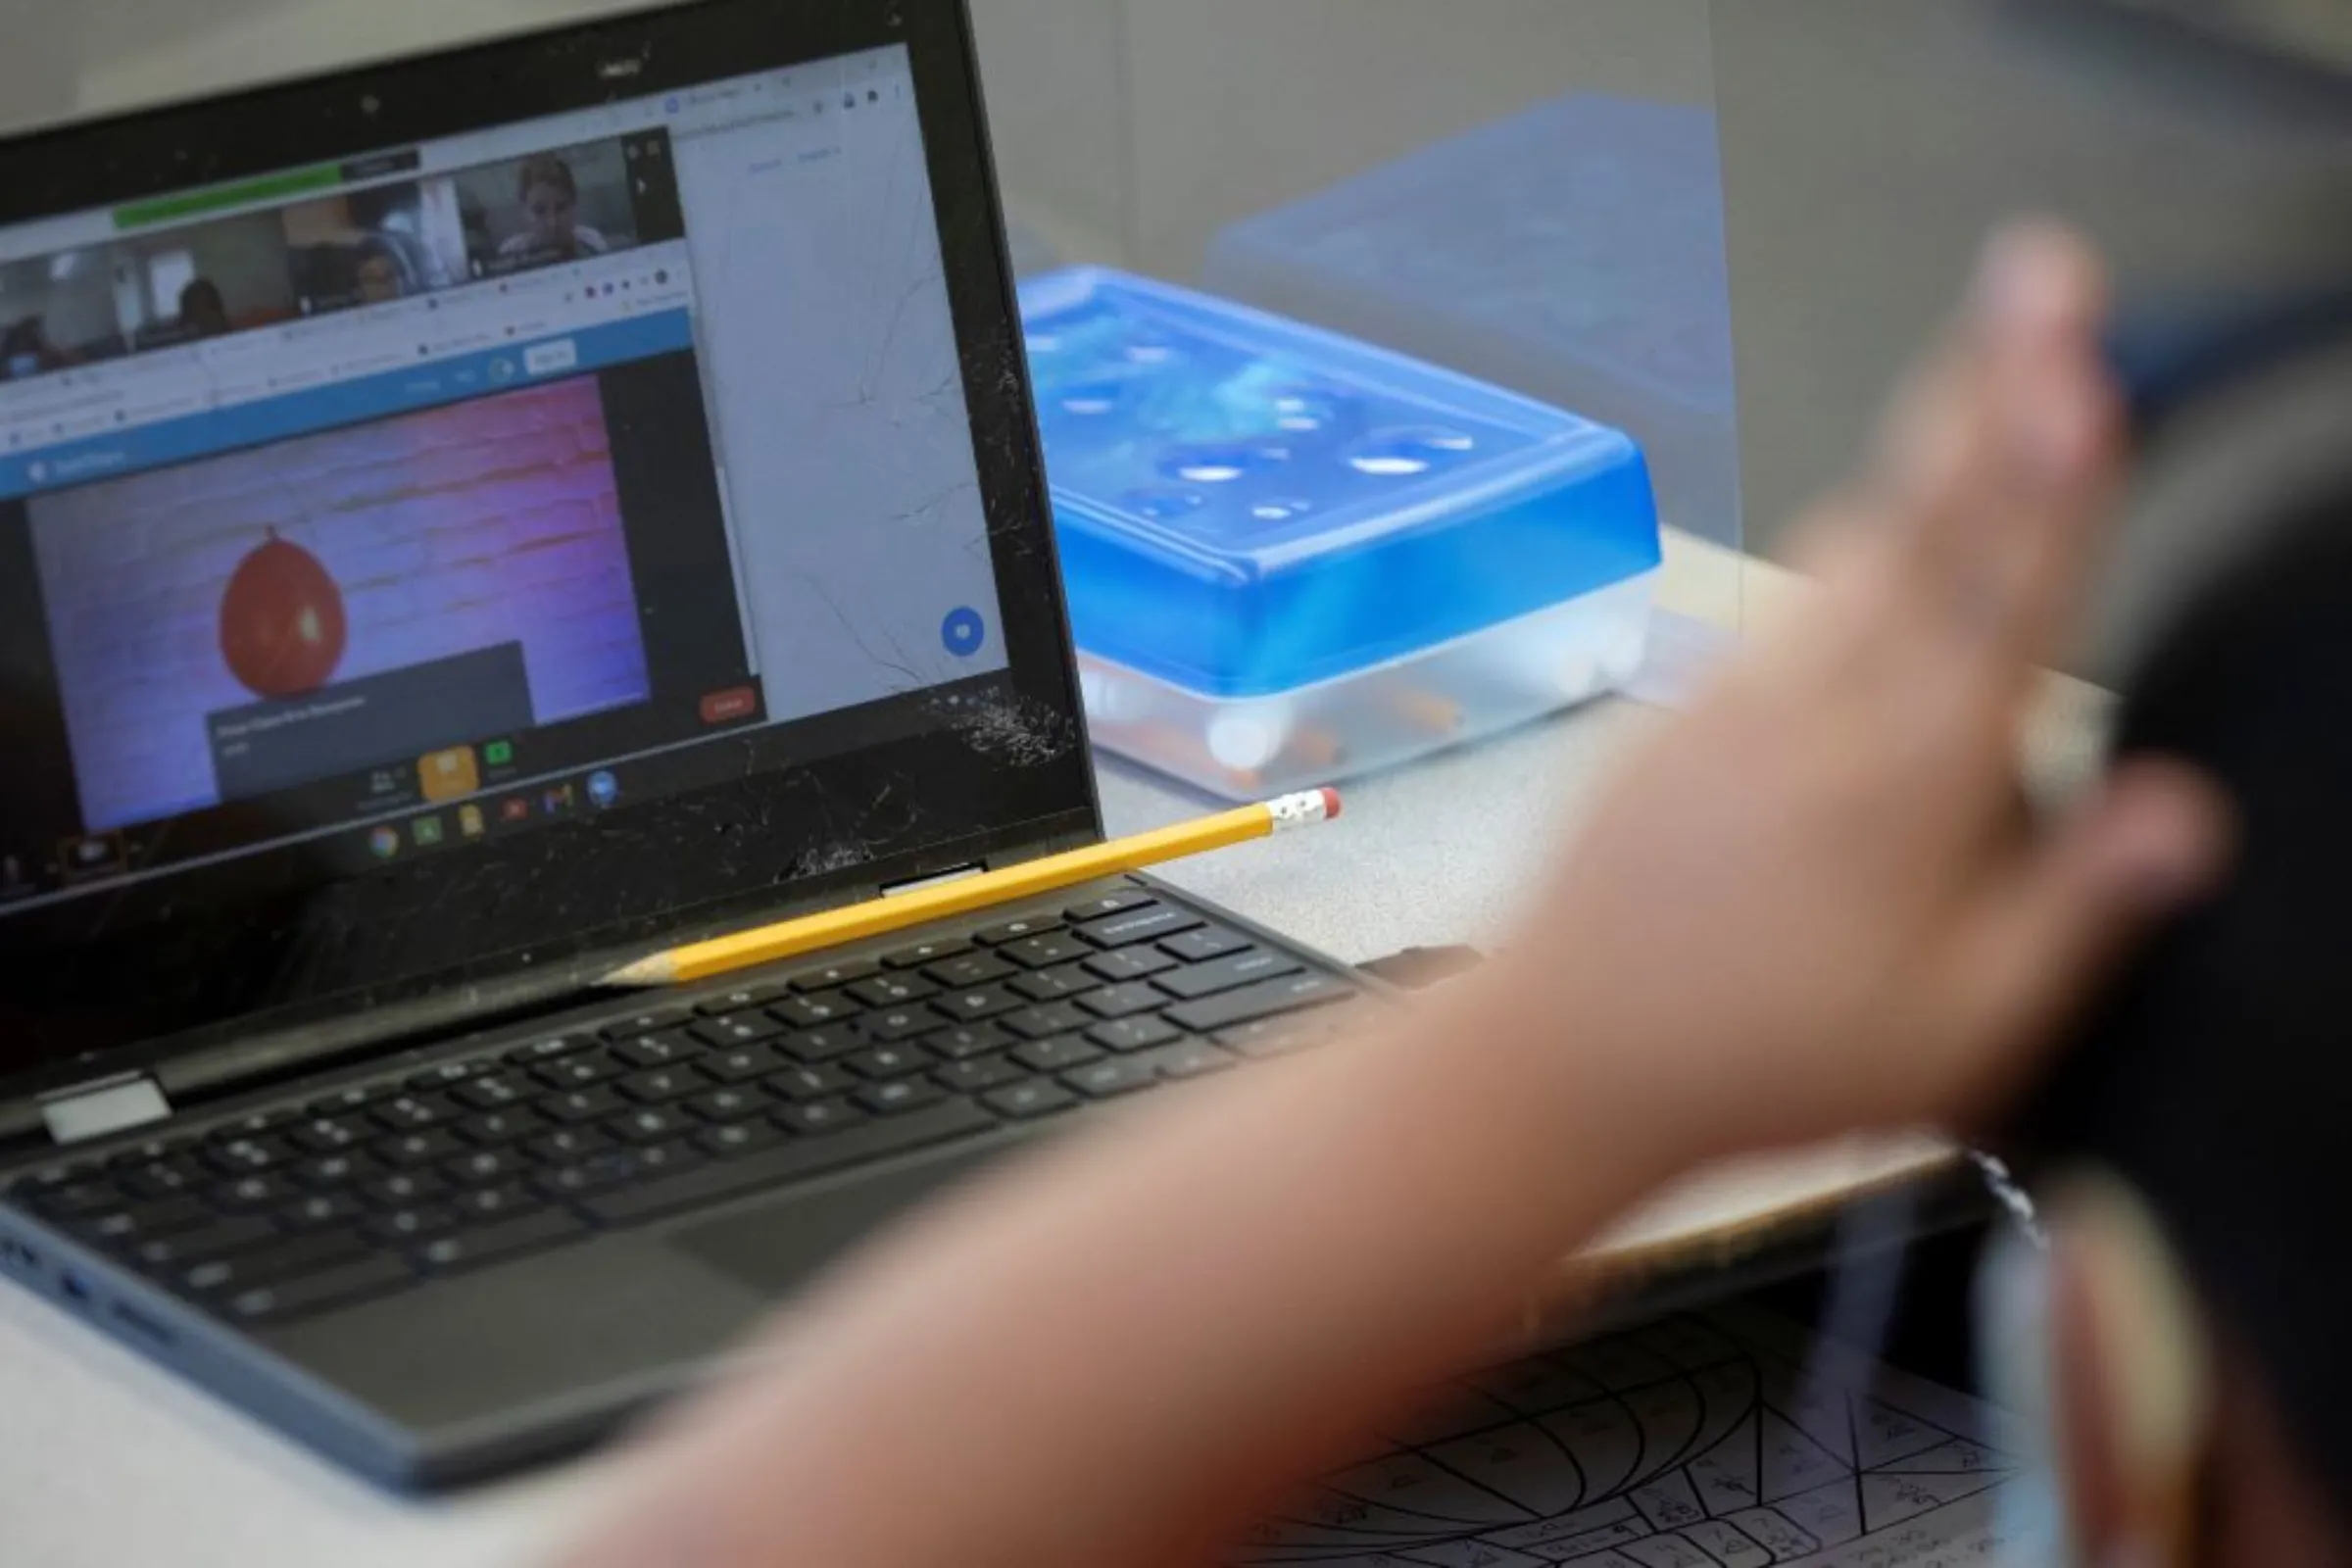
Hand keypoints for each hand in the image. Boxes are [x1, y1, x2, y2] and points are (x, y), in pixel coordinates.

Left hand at [1505, 224, 2232, 1164]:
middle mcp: (1817, 709)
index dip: (2050, 480)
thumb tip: (2186, 807)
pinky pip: (1795, 601)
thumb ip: (2071, 908)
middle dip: (1992, 390)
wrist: (1557, 1058)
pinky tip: (1890, 524)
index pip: (2001, 601)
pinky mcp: (1693, 709)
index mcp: (1902, 780)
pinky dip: (1861, 542)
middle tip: (2040, 272)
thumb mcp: (1952, 1030)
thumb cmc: (1763, 1060)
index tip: (2077, 369)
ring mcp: (1742, 696)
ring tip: (1998, 355)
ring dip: (1932, 447)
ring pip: (1855, 545)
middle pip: (1927, 522)